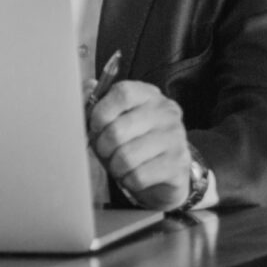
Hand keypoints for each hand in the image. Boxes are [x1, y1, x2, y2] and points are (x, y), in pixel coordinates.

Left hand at [89, 80, 193, 208]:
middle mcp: (166, 112)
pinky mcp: (178, 163)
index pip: (123, 94)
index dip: (101, 112)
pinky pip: (138, 176)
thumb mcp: (115, 121)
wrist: (165, 172)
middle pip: (118, 130)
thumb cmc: (133, 142)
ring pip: (126, 157)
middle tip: (105, 152)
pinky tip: (134, 176)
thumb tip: (88, 86)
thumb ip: (97, 104)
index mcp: (149, 95)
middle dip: (103, 147)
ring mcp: (175, 137)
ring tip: (119, 165)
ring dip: (115, 167)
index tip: (95, 127)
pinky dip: (129, 180)